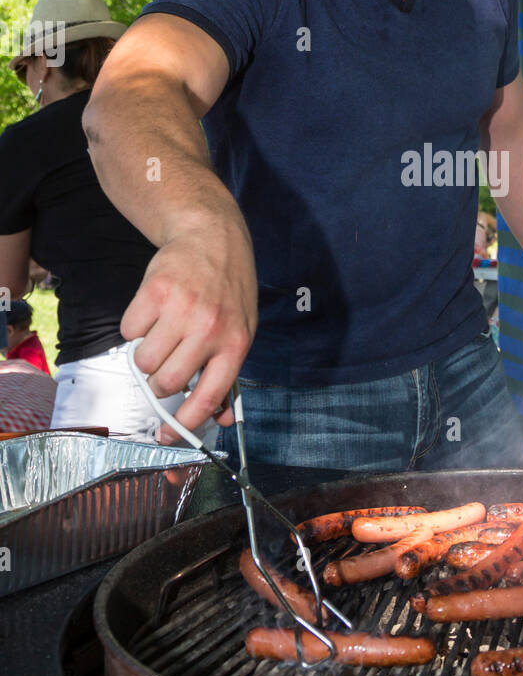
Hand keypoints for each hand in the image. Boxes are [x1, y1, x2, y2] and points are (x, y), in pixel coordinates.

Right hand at [120, 218, 258, 445]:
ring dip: (146, 357)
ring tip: (162, 335)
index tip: (166, 437)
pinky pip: (129, 331)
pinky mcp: (153, 292)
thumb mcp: (241, 331)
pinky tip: (154, 312)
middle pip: (167, 383)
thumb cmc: (228, 292)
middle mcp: (209, 329)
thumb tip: (223, 419)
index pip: (208, 398)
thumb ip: (229, 375)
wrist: (212, 238)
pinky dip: (135, 328)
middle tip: (165, 369)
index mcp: (235, 344)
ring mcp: (181, 309)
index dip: (184, 425)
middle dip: (160, 385)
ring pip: (144, 362)